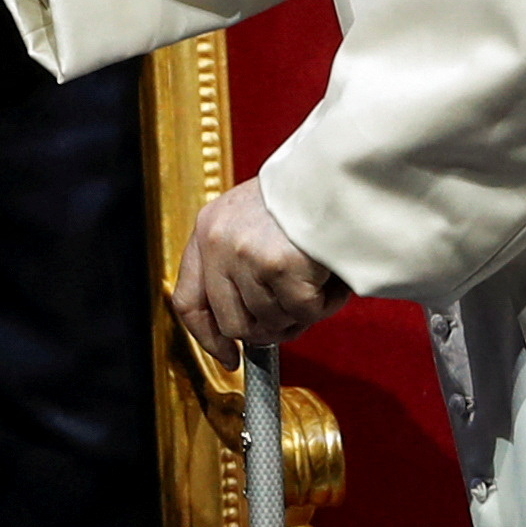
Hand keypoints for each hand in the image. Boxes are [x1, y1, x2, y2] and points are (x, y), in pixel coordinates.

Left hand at [172, 178, 350, 368]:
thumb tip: (244, 330)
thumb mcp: (252, 219)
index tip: (229, 356)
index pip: (188, 301)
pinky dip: (325, 303)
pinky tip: (332, 276)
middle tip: (296, 314)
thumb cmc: (304, 194)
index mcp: (207, 228)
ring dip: (302, 311)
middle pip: (232, 323)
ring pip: (271, 321)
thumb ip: (238, 265)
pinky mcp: (278, 265)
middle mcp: (217, 242)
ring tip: (319, 278)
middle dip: (267, 330)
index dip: (208, 338)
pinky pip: (303, 312)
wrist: (337, 169)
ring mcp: (245, 255)